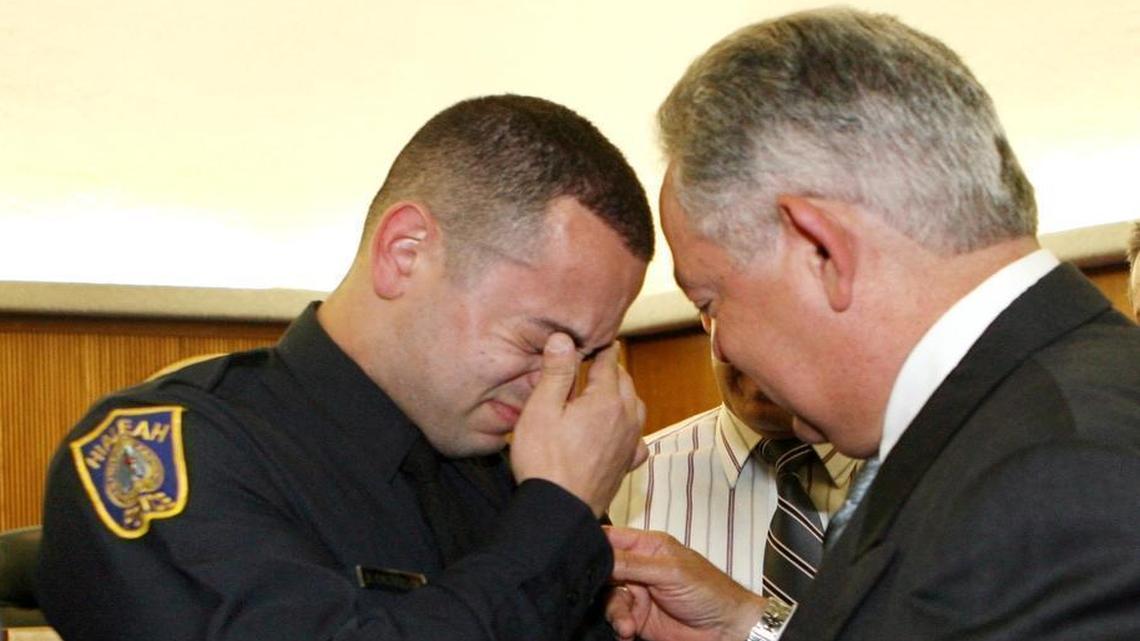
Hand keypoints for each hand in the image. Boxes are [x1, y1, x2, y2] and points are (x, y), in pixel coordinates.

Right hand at [511, 333, 647, 515]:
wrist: (559, 510)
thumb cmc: (544, 460)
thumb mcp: (541, 409)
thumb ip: (556, 372)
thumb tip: (564, 338)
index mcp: (606, 400)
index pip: (609, 360)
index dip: (598, 346)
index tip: (589, 338)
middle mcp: (626, 418)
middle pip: (624, 380)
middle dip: (609, 367)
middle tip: (591, 360)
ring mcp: (629, 442)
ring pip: (635, 406)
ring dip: (621, 394)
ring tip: (602, 391)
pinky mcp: (626, 464)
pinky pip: (636, 438)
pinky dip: (628, 427)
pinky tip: (617, 431)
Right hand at [606, 527, 765, 640]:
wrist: (725, 630)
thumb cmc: (709, 591)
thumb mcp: (670, 571)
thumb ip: (633, 563)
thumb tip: (600, 555)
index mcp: (647, 546)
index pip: (611, 537)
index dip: (593, 544)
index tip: (577, 555)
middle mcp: (638, 568)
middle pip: (603, 570)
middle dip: (600, 585)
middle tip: (609, 596)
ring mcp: (637, 594)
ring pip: (607, 598)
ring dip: (614, 612)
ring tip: (627, 625)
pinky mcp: (637, 618)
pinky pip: (615, 620)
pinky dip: (618, 626)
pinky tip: (628, 632)